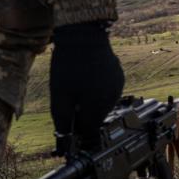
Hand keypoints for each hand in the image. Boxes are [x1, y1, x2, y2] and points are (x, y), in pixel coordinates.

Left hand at [50, 21, 124, 152]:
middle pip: (96, 119)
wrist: (83, 35)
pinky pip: (107, 93)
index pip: (90, 133)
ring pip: (102, 106)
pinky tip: (87, 80)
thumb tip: (64, 143)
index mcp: (97, 108)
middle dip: (83, 117)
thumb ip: (63, 122)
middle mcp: (112, 100)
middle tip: (69, 105)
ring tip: (77, 88)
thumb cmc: (69, 65)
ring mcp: (117, 88)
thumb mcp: (59, 97)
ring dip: (90, 104)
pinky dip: (97, 92)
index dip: (79, 136)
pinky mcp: (118, 77)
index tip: (70, 136)